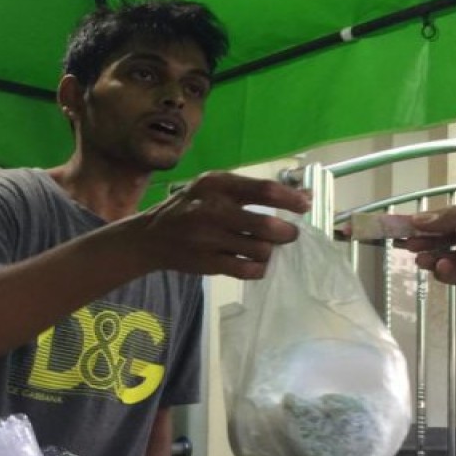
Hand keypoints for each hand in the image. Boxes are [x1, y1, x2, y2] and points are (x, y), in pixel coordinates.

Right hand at [130, 172, 309, 279]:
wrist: (150, 236)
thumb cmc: (190, 207)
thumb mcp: (213, 187)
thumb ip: (252, 190)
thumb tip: (303, 196)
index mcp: (216, 185)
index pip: (265, 190)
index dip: (291, 199)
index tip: (305, 206)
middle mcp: (213, 210)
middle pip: (267, 225)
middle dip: (287, 232)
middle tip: (289, 234)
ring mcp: (209, 239)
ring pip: (261, 250)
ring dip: (271, 251)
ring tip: (267, 248)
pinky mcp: (207, 263)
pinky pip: (247, 270)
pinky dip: (259, 268)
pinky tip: (256, 262)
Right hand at [401, 189, 455, 286]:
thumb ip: (453, 217)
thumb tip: (420, 220)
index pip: (447, 217)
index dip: (423, 222)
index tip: (398, 226)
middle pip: (447, 239)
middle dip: (425, 241)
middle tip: (402, 246)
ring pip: (453, 258)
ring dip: (435, 258)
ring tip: (420, 258)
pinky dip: (450, 273)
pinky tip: (441, 268)